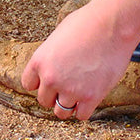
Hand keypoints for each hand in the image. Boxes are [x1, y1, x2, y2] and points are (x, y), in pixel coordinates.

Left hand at [21, 2, 136, 120]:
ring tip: (78, 92)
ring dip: (68, 104)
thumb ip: (52, 56)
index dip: (40, 82)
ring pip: (61, 112)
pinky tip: (90, 96)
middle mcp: (51, 78)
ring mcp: (70, 89)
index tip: (50, 80)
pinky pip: (81, 115)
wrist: (111, 24)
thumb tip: (54, 67)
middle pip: (44, 100)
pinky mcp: (91, 97)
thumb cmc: (87, 24)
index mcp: (39, 60)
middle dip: (54, 94)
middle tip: (68, 84)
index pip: (28, 84)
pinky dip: (84, 109)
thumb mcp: (58, 36)